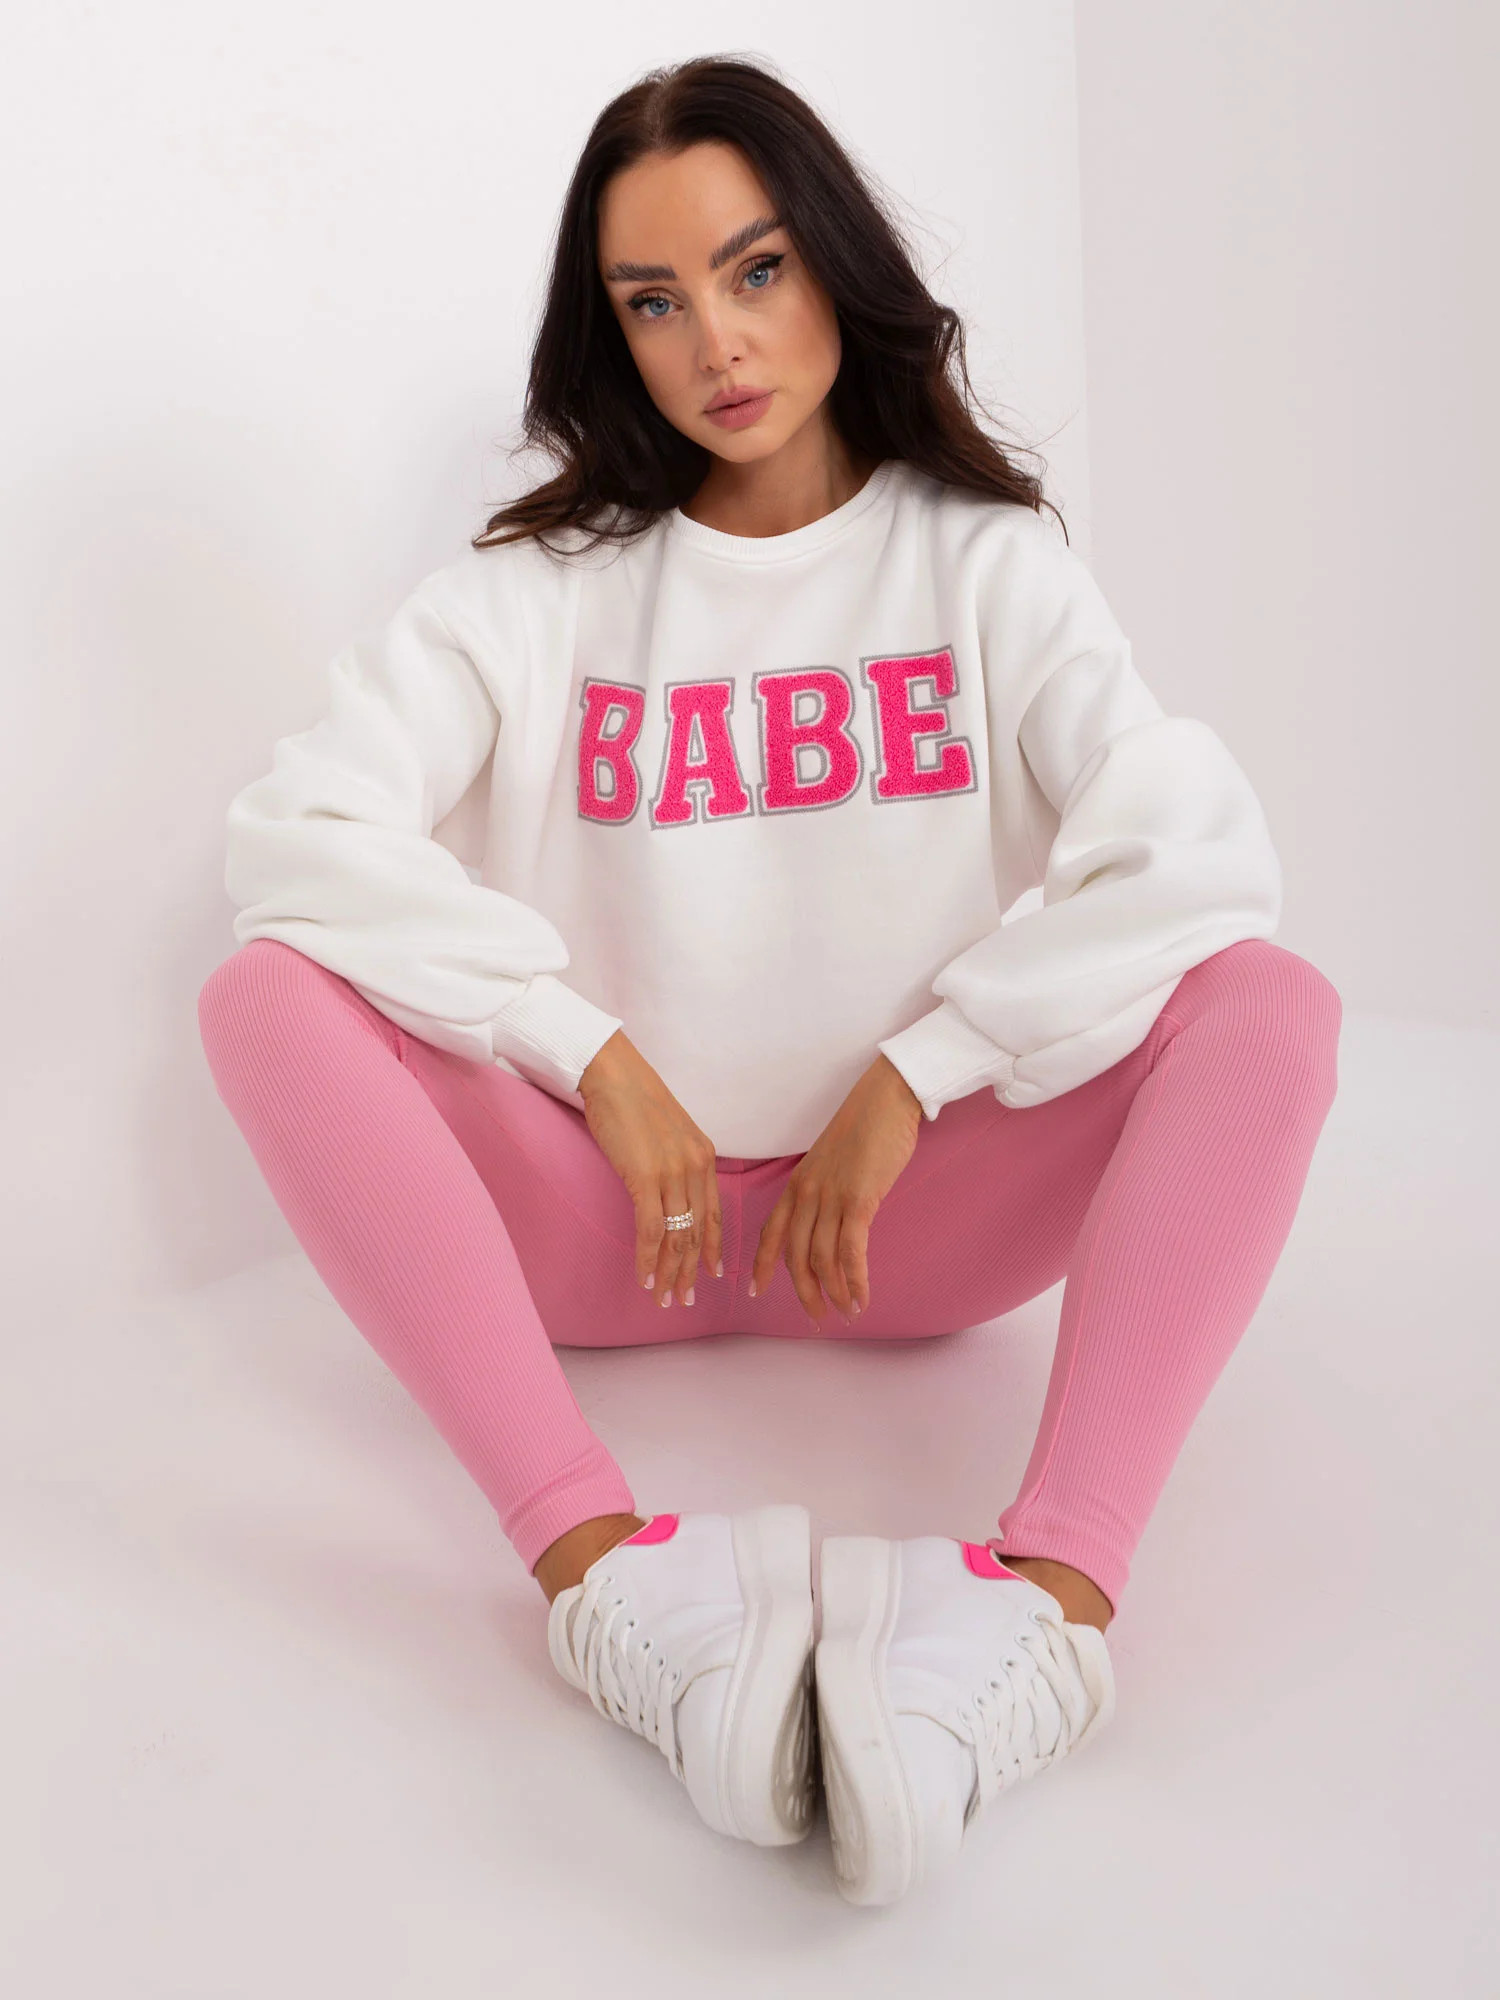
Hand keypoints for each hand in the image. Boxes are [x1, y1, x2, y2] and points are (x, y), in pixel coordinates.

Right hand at [578, 1030, 721, 1309]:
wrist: (612, 1074)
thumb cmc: (632, 1100)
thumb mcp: (667, 1133)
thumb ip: (674, 1162)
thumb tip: (666, 1190)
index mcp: (704, 1157)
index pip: (714, 1212)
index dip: (714, 1247)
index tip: (714, 1273)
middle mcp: (695, 1167)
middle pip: (698, 1232)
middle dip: (691, 1271)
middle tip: (684, 1300)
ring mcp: (673, 1173)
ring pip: (678, 1237)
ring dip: (670, 1273)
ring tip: (664, 1299)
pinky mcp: (646, 1177)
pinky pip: (652, 1230)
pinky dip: (649, 1259)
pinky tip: (645, 1278)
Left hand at [749, 1055, 921, 1324]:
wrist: (886, 1099)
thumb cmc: (865, 1128)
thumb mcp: (832, 1162)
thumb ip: (826, 1192)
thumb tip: (833, 1222)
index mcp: (797, 1184)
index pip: (770, 1232)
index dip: (761, 1265)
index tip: (754, 1291)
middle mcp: (807, 1194)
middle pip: (795, 1255)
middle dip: (805, 1292)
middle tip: (816, 1318)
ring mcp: (831, 1198)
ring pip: (823, 1259)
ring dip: (834, 1292)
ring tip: (846, 1313)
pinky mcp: (859, 1200)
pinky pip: (851, 1251)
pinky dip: (855, 1280)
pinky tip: (861, 1297)